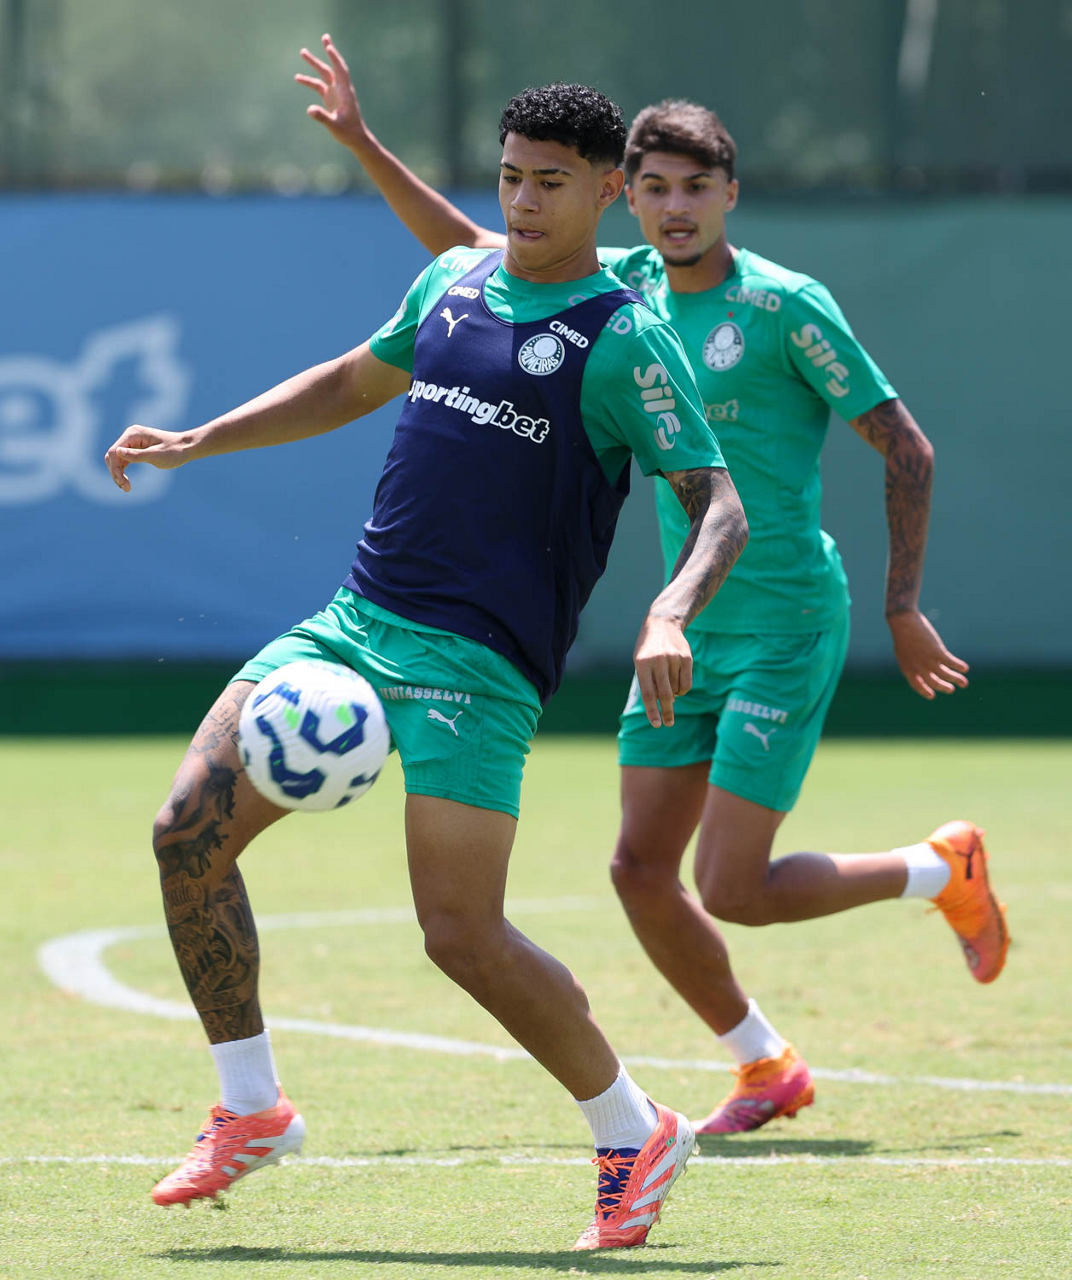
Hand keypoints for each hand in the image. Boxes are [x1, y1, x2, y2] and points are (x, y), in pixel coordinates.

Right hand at [105, 425, 188, 492]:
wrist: (186, 447)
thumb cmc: (175, 451)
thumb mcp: (157, 455)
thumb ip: (137, 455)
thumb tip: (118, 452)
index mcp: (133, 434)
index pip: (115, 452)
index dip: (115, 469)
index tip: (123, 483)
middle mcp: (130, 436)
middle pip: (113, 456)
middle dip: (116, 472)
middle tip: (126, 488)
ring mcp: (132, 442)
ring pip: (116, 459)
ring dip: (118, 473)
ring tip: (126, 488)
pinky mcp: (135, 449)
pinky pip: (123, 461)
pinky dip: (123, 471)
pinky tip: (126, 483)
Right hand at [296, 33, 365, 147]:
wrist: (355, 139)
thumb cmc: (348, 133)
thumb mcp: (335, 126)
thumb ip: (322, 117)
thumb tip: (309, 110)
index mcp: (345, 93)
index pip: (340, 71)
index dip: (335, 58)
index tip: (329, 47)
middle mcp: (341, 89)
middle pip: (333, 67)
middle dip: (329, 52)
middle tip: (325, 37)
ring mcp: (335, 93)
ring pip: (324, 74)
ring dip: (314, 63)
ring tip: (302, 52)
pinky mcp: (330, 99)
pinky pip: (318, 86)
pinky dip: (309, 81)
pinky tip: (297, 78)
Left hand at [633, 616, 692, 727]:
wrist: (662, 624)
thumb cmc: (648, 649)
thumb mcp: (640, 663)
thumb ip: (649, 683)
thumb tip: (664, 704)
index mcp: (642, 664)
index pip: (649, 694)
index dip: (653, 711)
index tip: (656, 724)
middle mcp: (658, 661)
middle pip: (665, 694)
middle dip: (667, 712)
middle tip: (669, 723)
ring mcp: (673, 659)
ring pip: (676, 689)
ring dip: (673, 694)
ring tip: (667, 683)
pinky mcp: (686, 658)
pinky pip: (686, 683)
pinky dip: (682, 690)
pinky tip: (678, 687)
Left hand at [887, 609, 968, 698]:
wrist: (903, 622)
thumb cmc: (903, 635)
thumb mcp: (904, 652)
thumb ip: (911, 662)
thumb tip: (920, 669)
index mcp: (908, 669)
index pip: (917, 685)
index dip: (924, 691)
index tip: (932, 696)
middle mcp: (918, 668)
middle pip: (934, 683)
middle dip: (944, 687)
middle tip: (951, 689)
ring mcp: (928, 661)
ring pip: (946, 675)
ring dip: (956, 679)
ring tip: (964, 683)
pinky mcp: (937, 652)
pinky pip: (951, 663)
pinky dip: (959, 666)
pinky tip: (965, 668)